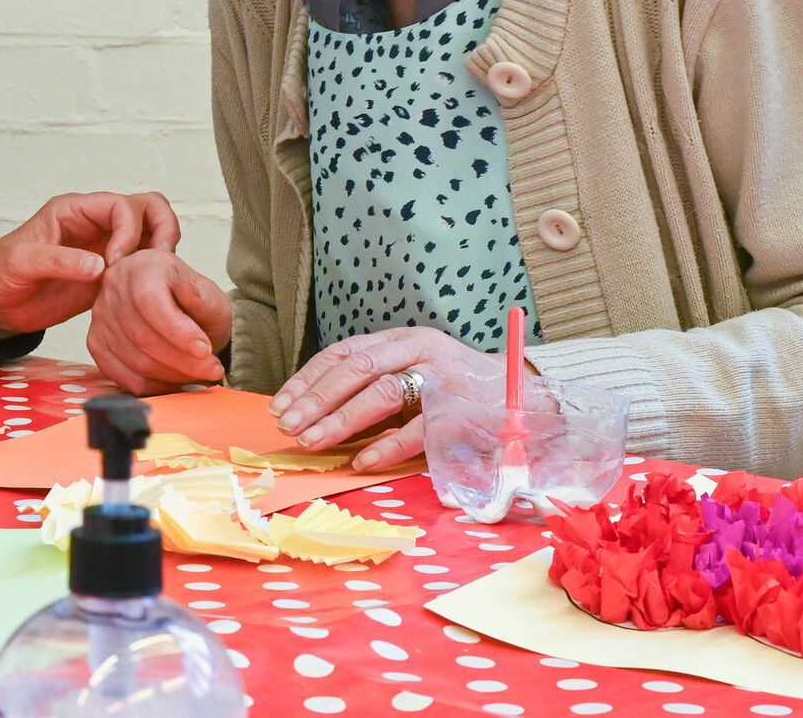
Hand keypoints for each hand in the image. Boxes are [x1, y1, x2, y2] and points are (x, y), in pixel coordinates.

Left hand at [0, 191, 180, 338]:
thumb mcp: (20, 263)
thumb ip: (58, 260)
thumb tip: (99, 265)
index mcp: (74, 211)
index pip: (121, 204)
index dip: (128, 231)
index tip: (114, 263)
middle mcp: (95, 224)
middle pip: (148, 208)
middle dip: (161, 231)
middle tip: (154, 265)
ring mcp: (105, 248)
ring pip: (152, 233)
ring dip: (160, 253)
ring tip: (150, 281)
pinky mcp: (109, 275)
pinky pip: (143, 266)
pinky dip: (151, 277)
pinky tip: (140, 299)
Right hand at [87, 249, 231, 394]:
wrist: (181, 313)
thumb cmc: (197, 305)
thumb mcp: (212, 299)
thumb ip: (203, 299)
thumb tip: (186, 291)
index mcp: (143, 266)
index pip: (150, 301)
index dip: (178, 331)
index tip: (205, 350)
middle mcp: (114, 286)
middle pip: (142, 335)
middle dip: (182, 360)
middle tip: (212, 369)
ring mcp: (100, 316)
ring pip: (134, 359)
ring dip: (171, 375)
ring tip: (199, 374)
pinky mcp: (96, 343)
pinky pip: (122, 376)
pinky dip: (152, 386)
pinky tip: (174, 381)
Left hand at [271, 326, 498, 465]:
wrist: (522, 396)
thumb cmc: (455, 389)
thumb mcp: (412, 374)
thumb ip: (372, 385)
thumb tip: (312, 413)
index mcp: (401, 340)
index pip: (344, 353)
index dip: (308, 379)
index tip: (279, 405)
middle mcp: (419, 351)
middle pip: (357, 370)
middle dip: (317, 399)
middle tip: (289, 426)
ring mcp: (441, 380)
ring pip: (383, 394)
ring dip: (343, 420)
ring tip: (314, 442)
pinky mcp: (460, 412)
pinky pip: (417, 431)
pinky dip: (386, 446)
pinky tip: (361, 461)